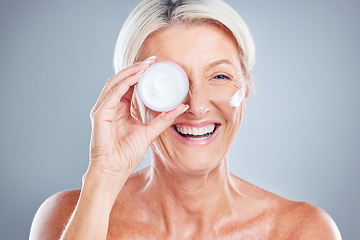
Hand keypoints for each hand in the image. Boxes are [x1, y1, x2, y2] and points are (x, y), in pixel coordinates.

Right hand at [86, 56, 187, 186]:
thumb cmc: (127, 154)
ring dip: (131, 72)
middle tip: (154, 60)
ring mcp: (103, 109)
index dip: (142, 74)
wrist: (114, 170)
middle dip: (137, 68)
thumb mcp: (149, 132)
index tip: (156, 66)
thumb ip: (163, 119)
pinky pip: (112, 93)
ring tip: (146, 65)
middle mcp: (111, 106)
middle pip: (123, 80)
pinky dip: (124, 83)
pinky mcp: (100, 114)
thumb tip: (182, 107)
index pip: (130, 86)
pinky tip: (137, 76)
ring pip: (116, 82)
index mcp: (120, 109)